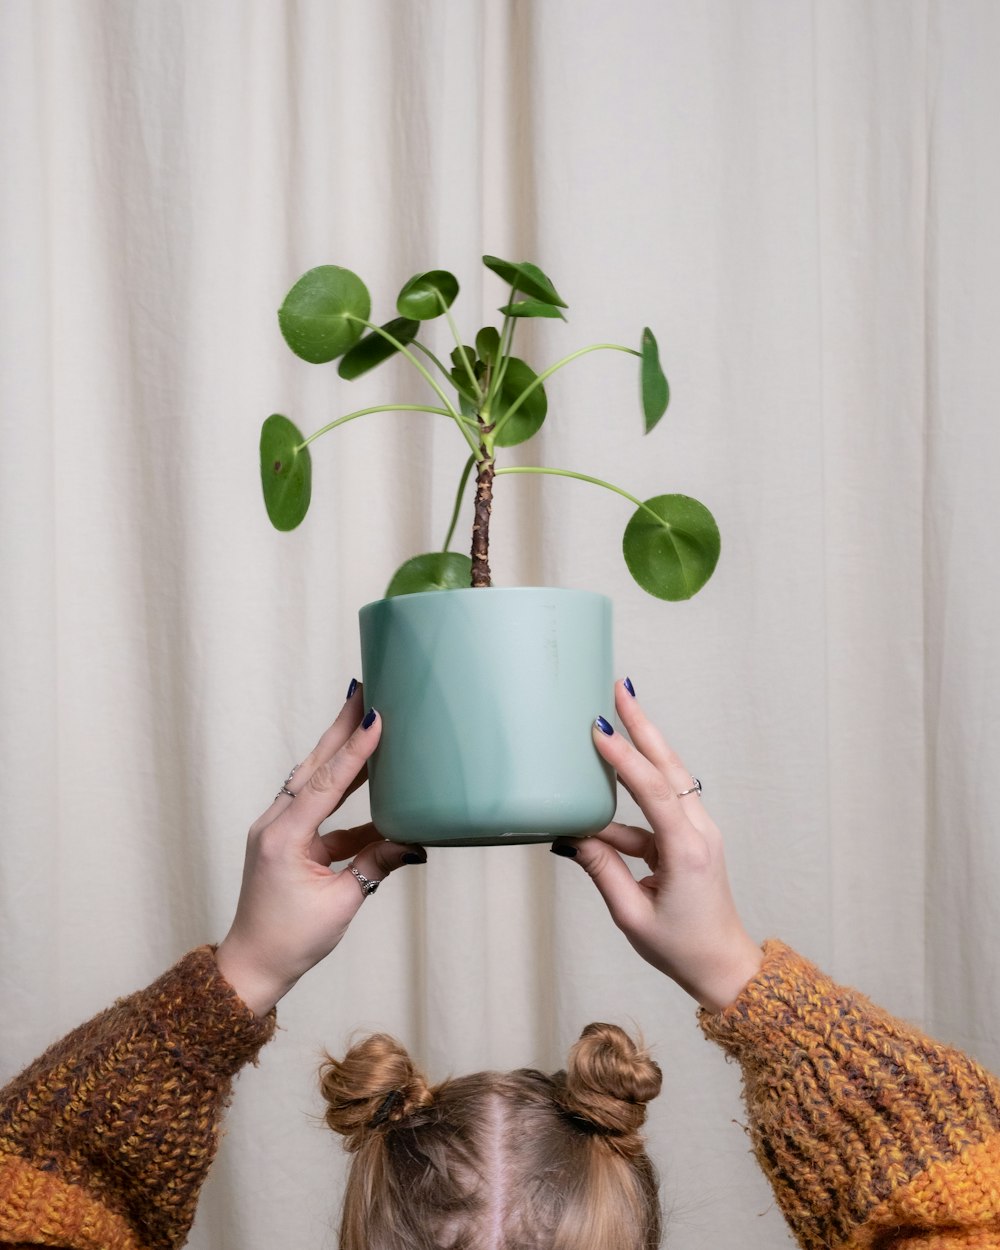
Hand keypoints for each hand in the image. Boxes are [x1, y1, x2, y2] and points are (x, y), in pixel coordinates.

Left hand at [215, 684, 425, 1014]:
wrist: (253, 965)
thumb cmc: (291, 941)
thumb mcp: (343, 904)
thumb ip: (376, 864)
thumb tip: (415, 840)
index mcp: (284, 839)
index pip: (326, 783)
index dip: (354, 750)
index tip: (374, 716)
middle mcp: (275, 824)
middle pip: (314, 765)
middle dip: (340, 727)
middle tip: (363, 689)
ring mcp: (278, 829)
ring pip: (314, 778)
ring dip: (340, 749)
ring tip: (365, 716)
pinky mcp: (287, 839)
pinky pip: (319, 804)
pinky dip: (343, 788)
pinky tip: (373, 775)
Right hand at [552, 680, 761, 1012]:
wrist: (724, 967)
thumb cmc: (681, 950)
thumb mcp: (631, 915)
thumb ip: (601, 869)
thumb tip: (571, 833)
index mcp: (688, 853)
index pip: (654, 793)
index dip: (625, 760)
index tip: (600, 730)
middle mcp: (699, 833)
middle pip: (669, 767)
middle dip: (643, 725)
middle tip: (621, 687)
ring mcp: (697, 832)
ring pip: (667, 778)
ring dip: (641, 746)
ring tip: (614, 714)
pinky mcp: (689, 838)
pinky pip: (658, 805)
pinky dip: (633, 790)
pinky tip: (603, 785)